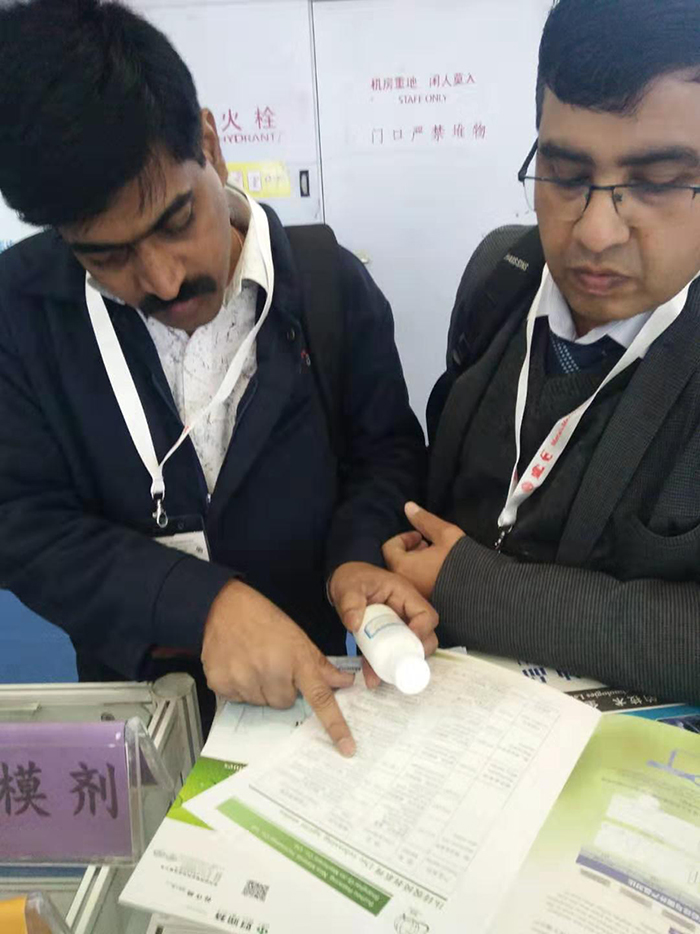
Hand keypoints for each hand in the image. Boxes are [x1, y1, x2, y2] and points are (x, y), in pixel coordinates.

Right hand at [201, 580, 355, 755]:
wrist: (225, 605)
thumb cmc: (265, 619)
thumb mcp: (298, 637)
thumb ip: (320, 664)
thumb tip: (345, 681)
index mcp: (296, 659)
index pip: (320, 698)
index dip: (335, 724)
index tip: (347, 747)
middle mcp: (271, 671)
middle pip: (285, 703)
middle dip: (282, 687)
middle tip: (272, 664)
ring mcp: (244, 678)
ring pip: (261, 703)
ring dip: (260, 688)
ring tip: (253, 661)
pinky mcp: (221, 682)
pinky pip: (238, 699)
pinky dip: (240, 686)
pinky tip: (238, 664)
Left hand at [328, 560, 438, 687]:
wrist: (343, 583)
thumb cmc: (352, 579)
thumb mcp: (349, 586)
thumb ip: (351, 602)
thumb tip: (354, 624)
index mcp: (404, 594)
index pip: (426, 614)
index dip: (423, 631)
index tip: (408, 644)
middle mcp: (407, 612)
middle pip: (426, 636)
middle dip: (415, 654)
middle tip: (398, 666)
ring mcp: (399, 626)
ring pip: (409, 649)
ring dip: (398, 665)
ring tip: (379, 676)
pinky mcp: (387, 638)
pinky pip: (391, 654)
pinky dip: (383, 666)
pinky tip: (370, 677)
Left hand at [383, 502, 464, 599]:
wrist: (484, 591)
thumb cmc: (460, 560)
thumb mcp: (445, 534)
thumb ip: (424, 520)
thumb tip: (408, 506)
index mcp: (403, 566)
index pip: (390, 547)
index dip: (404, 538)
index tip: (421, 537)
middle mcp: (405, 584)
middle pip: (397, 563)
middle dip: (411, 551)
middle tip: (429, 547)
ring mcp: (416, 597)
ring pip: (408, 576)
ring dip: (417, 565)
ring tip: (437, 560)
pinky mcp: (428, 605)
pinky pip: (418, 588)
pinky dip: (423, 578)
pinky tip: (440, 575)